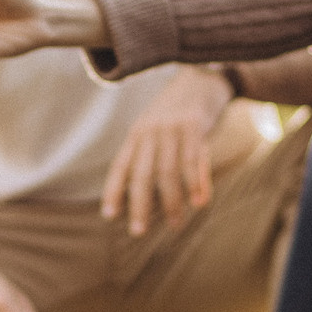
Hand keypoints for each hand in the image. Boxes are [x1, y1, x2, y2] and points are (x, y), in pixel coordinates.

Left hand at [102, 65, 235, 234]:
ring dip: (172, 202)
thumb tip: (142, 191)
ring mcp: (173, 129)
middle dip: (139, 205)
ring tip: (175, 224)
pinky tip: (199, 203)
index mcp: (138, 133)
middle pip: (142, 174)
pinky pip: (194, 161)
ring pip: (168, 172)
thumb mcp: (156, 127)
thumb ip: (148, 153)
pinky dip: (196, 184)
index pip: (121, 165)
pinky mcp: (195, 127)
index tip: (110, 215)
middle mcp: (151, 131)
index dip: (114, 190)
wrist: (202, 80)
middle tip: (138, 231)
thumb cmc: (177, 113)